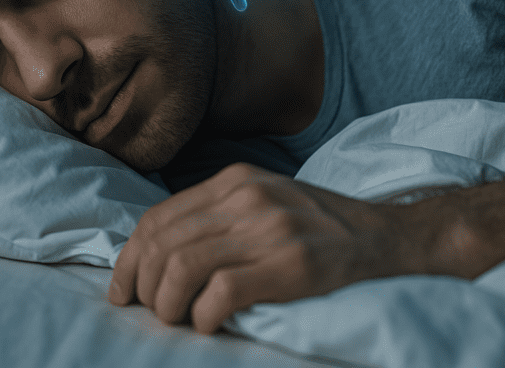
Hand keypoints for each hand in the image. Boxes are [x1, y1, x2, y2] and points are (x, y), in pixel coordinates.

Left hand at [107, 162, 413, 333]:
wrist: (382, 234)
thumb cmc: (316, 224)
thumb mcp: (264, 198)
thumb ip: (217, 213)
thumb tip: (156, 252)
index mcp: (235, 180)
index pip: (159, 218)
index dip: (129, 259)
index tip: (123, 290)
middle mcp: (248, 198)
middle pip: (164, 245)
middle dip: (142, 286)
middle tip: (149, 311)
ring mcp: (270, 230)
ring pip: (184, 268)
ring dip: (168, 305)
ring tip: (178, 319)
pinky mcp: (290, 265)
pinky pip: (222, 293)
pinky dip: (204, 316)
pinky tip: (210, 324)